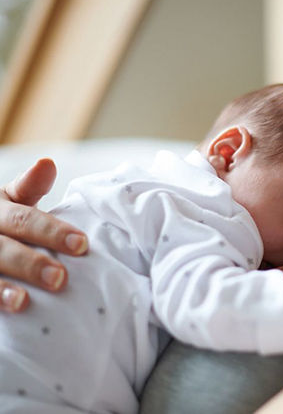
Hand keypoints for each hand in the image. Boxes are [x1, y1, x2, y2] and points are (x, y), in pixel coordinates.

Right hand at [0, 159, 87, 312]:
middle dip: (31, 263)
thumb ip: (29, 187)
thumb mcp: (7, 199)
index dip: (52, 232)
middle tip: (61, 279)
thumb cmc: (0, 220)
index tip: (82, 244)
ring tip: (23, 301)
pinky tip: (9, 311)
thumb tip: (47, 163)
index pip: (24, 219)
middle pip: (4, 249)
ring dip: (2, 288)